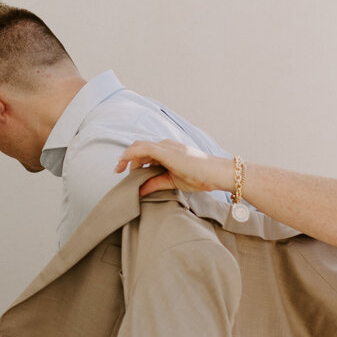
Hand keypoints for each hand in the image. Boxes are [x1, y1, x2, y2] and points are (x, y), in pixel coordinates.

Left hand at [115, 140, 234, 198]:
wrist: (216, 173)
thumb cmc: (200, 176)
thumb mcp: (172, 181)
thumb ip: (155, 183)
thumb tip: (139, 191)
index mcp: (169, 151)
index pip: (145, 151)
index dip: (133, 161)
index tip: (126, 173)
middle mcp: (166, 145)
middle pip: (140, 147)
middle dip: (128, 159)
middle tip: (120, 172)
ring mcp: (166, 147)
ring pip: (139, 146)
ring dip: (127, 157)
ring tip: (119, 169)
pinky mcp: (166, 151)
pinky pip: (143, 148)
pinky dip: (131, 154)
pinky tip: (124, 162)